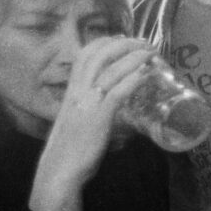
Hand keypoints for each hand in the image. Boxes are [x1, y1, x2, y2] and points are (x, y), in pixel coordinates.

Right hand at [30, 36, 154, 210]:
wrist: (59, 171)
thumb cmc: (72, 149)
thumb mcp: (80, 120)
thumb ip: (94, 109)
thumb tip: (114, 107)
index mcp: (72, 91)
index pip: (85, 56)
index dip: (105, 43)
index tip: (123, 39)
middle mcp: (78, 92)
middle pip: (99, 55)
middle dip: (124, 44)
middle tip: (145, 43)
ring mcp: (87, 104)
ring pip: (110, 70)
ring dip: (133, 57)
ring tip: (151, 53)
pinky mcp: (98, 118)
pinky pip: (117, 93)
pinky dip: (133, 80)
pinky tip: (146, 74)